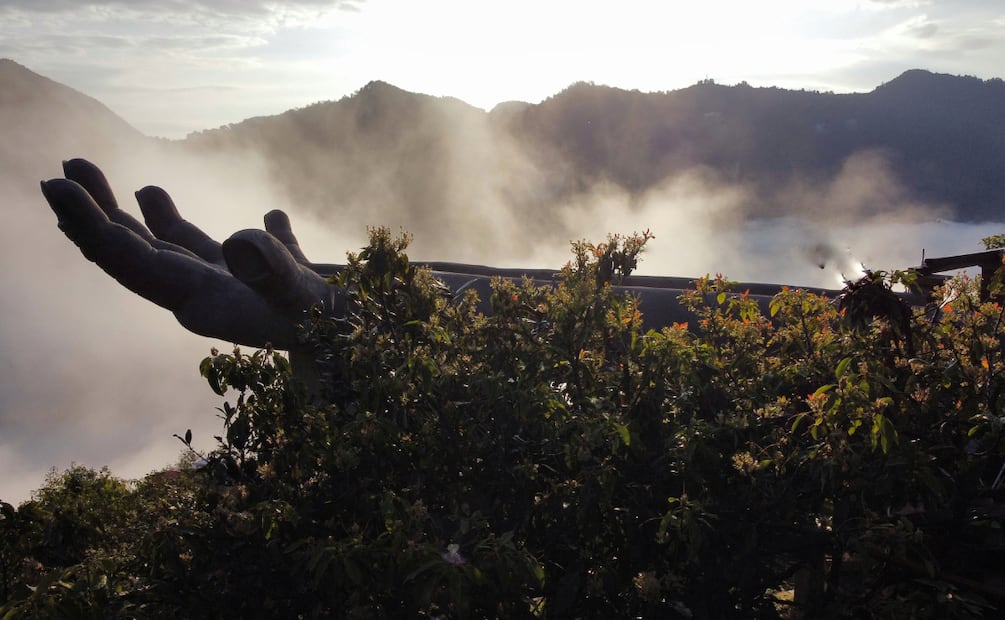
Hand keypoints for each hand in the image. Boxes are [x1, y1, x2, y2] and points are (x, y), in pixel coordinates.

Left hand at [40, 159, 341, 349]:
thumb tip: (245, 236)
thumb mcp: (313, 300)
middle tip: (64, 172)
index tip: (59, 190)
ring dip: (123, 214)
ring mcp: (220, 286)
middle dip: (94, 216)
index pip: (136, 265)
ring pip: (159, 249)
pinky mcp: (242, 278)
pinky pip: (196, 248)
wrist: (365, 351)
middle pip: (133, 256)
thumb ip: (278, 271)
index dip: (93, 229)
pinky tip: (153, 196)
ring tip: (86, 172)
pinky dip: (172, 222)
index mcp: (206, 303)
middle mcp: (202, 297)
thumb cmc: (339, 332)